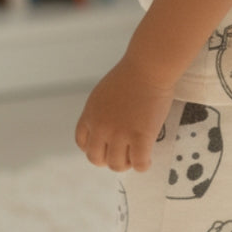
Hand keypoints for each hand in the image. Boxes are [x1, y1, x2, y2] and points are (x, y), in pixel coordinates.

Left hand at [75, 53, 174, 172]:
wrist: (148, 66)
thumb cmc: (133, 74)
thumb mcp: (104, 93)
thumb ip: (102, 112)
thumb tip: (109, 129)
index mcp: (90, 114)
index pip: (82, 143)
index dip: (95, 149)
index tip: (106, 148)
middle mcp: (101, 126)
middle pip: (96, 158)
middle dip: (109, 159)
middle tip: (123, 154)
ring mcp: (120, 133)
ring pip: (117, 165)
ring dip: (127, 163)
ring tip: (137, 155)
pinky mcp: (140, 136)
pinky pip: (139, 164)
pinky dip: (143, 165)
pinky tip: (148, 158)